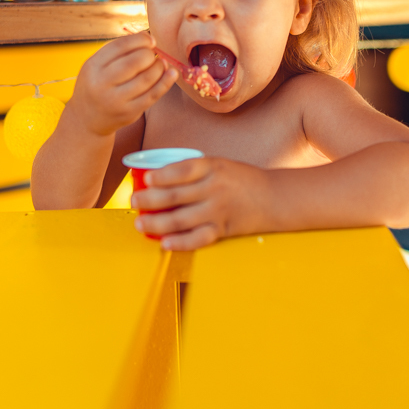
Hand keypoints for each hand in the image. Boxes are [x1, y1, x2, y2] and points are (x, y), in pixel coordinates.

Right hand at [68, 32, 177, 136]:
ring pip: (147, 78)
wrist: (87, 119)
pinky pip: (152, 95)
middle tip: (153, 55)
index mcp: (92, 66)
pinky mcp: (129, 113)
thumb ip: (119, 50)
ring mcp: (116, 100)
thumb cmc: (96, 85)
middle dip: (150, 54)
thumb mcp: (97, 65)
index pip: (120, 46)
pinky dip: (165, 82)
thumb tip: (148, 36)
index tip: (151, 40)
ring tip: (160, 63)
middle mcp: (102, 83)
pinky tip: (172, 73)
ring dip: (159, 67)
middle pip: (134, 62)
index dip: (140, 40)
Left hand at [132, 157, 270, 249]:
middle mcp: (214, 188)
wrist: (274, 197)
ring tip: (140, 223)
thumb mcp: (220, 164)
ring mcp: (218, 210)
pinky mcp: (223, 229)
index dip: (161, 176)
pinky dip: (180, 242)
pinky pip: (198, 238)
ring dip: (157, 223)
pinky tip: (165, 243)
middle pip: (175, 196)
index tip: (146, 179)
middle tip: (134, 201)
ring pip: (181, 219)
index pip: (181, 171)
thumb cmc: (242, 179)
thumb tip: (158, 178)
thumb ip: (194, 171)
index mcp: (212, 167)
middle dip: (150, 200)